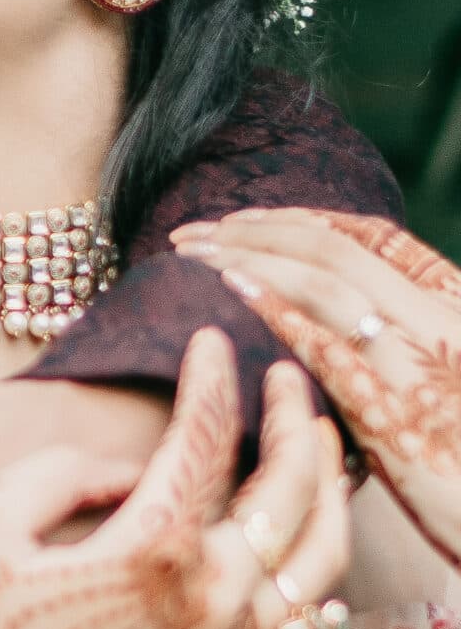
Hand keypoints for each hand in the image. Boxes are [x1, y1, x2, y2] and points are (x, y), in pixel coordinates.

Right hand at [0, 332, 349, 628]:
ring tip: (319, 448)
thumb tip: (123, 471)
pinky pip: (301, 616)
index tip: (211, 340)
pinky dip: (317, 565)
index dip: (210, 381)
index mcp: (153, 554)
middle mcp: (212, 602)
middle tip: (287, 379)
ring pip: (318, 558)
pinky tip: (311, 547)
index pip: (206, 441)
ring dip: (327, 491)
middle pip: (291, 491)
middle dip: (296, 422)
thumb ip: (50, 476)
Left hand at [175, 207, 460, 569]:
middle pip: (336, 247)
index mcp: (453, 303)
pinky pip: (329, 342)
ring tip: (192, 254)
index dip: (300, 221)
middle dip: (256, 231)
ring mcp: (420, 358)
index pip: (372, 237)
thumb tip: (339, 327)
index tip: (241, 219)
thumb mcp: (446, 384)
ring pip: (327, 279)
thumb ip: (401, 346)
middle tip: (192, 232)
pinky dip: (279, 306)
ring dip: (250, 256)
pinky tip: (234, 289)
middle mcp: (441, 316)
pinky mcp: (395, 408)